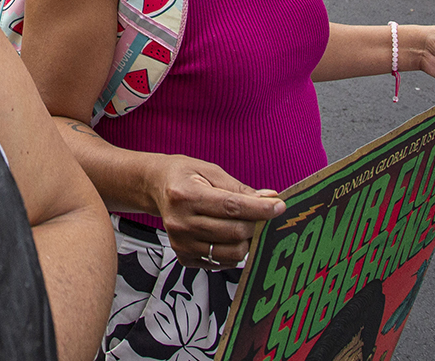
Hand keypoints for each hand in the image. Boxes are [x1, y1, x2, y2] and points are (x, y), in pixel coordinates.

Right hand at [146, 155, 283, 269]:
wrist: (156, 188)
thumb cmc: (184, 176)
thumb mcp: (210, 171)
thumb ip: (240, 188)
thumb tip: (270, 199)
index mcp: (185, 195)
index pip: (232, 207)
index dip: (260, 209)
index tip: (279, 207)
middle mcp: (180, 222)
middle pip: (234, 232)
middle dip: (255, 225)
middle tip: (260, 216)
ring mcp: (181, 243)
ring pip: (231, 253)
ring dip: (246, 241)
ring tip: (244, 226)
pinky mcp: (184, 257)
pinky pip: (221, 263)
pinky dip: (232, 251)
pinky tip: (227, 235)